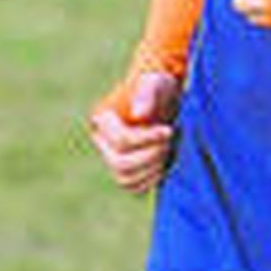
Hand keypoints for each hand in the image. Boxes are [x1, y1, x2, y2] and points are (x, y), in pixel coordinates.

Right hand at [88, 71, 180, 194]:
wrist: (165, 102)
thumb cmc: (158, 88)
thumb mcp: (156, 82)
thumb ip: (147, 93)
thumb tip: (138, 114)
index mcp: (102, 118)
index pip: (121, 140)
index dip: (147, 139)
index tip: (168, 131)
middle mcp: (101, 141)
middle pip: (120, 164)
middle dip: (151, 156)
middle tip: (169, 143)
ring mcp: (111, 158)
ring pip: (125, 179)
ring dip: (152, 169)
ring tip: (167, 150)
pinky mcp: (125, 173)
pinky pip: (134, 189)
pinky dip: (152, 179)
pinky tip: (164, 162)